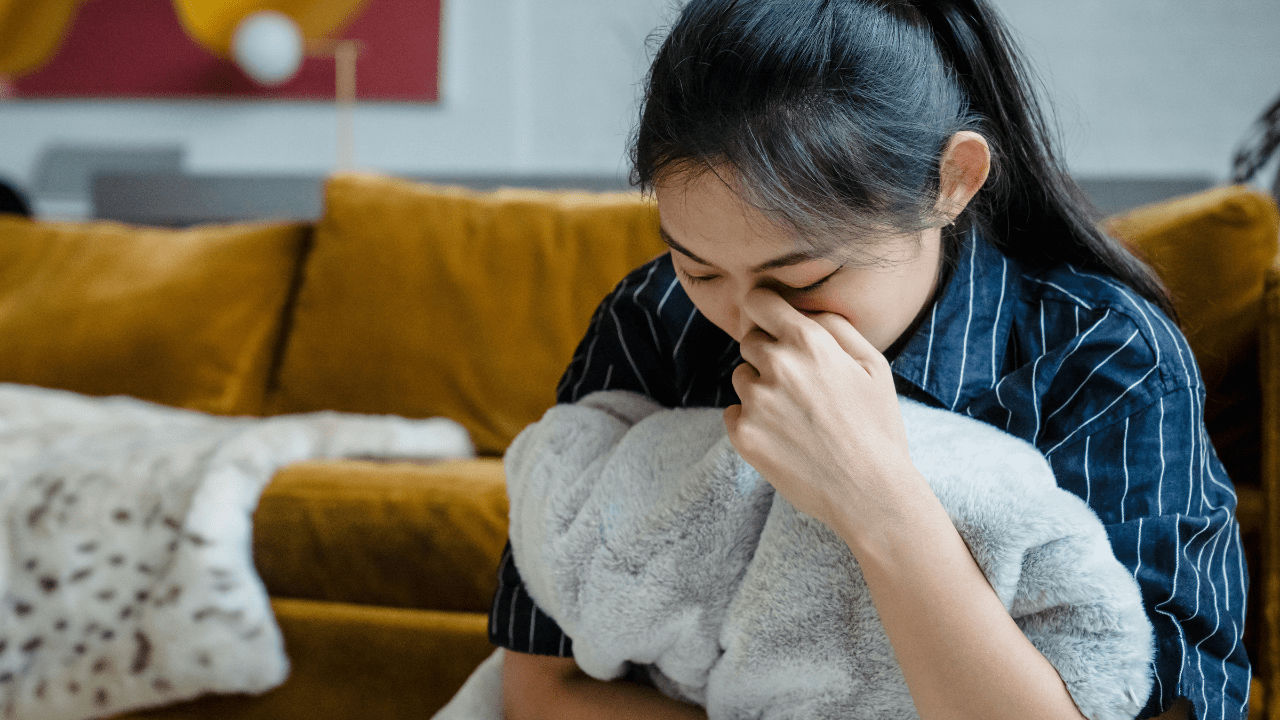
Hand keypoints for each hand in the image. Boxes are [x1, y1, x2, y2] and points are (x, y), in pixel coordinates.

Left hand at [723, 288, 918, 534]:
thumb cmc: (878, 427)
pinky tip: (783, 438)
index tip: (769, 321)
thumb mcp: (874, 365)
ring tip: (796, 418)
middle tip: (799, 387)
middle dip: (768, 356)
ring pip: (742, 378)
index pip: (759, 301)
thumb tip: (804, 310)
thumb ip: (835, 327)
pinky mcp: (743, 434)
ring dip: (760, 390)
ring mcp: (757, 400)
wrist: (870, 492)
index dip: (763, 310)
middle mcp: (777, 365)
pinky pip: (734, 412)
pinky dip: (751, 421)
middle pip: (750, 341)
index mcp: (809, 342)